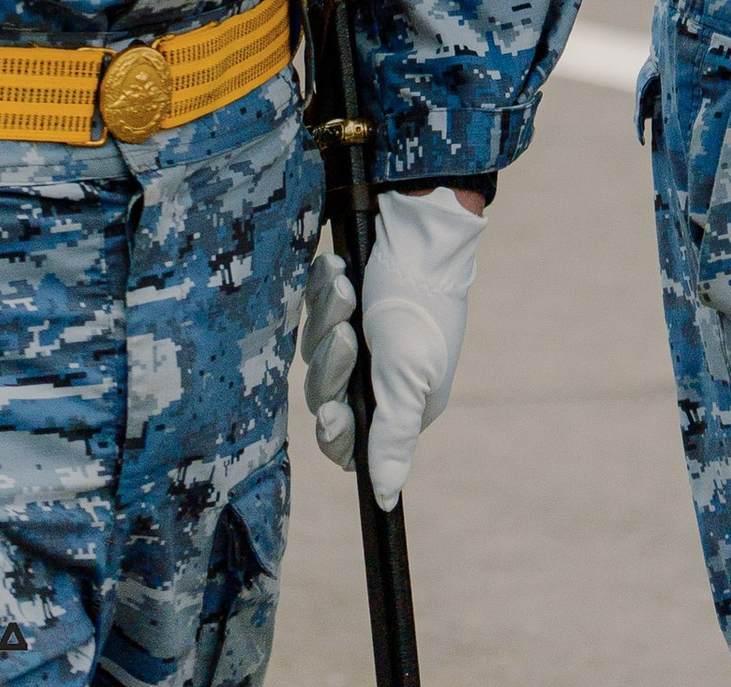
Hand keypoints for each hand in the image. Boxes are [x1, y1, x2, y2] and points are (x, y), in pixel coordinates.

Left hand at [301, 187, 483, 507]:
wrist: (418, 232)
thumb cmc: (419, 309)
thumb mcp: (410, 377)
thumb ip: (394, 437)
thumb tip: (385, 498)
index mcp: (398, 402)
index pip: (350, 442)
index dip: (336, 432)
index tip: (335, 414)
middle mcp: (374, 375)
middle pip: (326, 394)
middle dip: (332, 362)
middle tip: (348, 332)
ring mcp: (356, 335)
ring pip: (315, 351)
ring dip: (327, 319)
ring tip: (345, 287)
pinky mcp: (340, 301)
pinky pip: (311, 311)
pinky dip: (320, 291)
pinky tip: (335, 271)